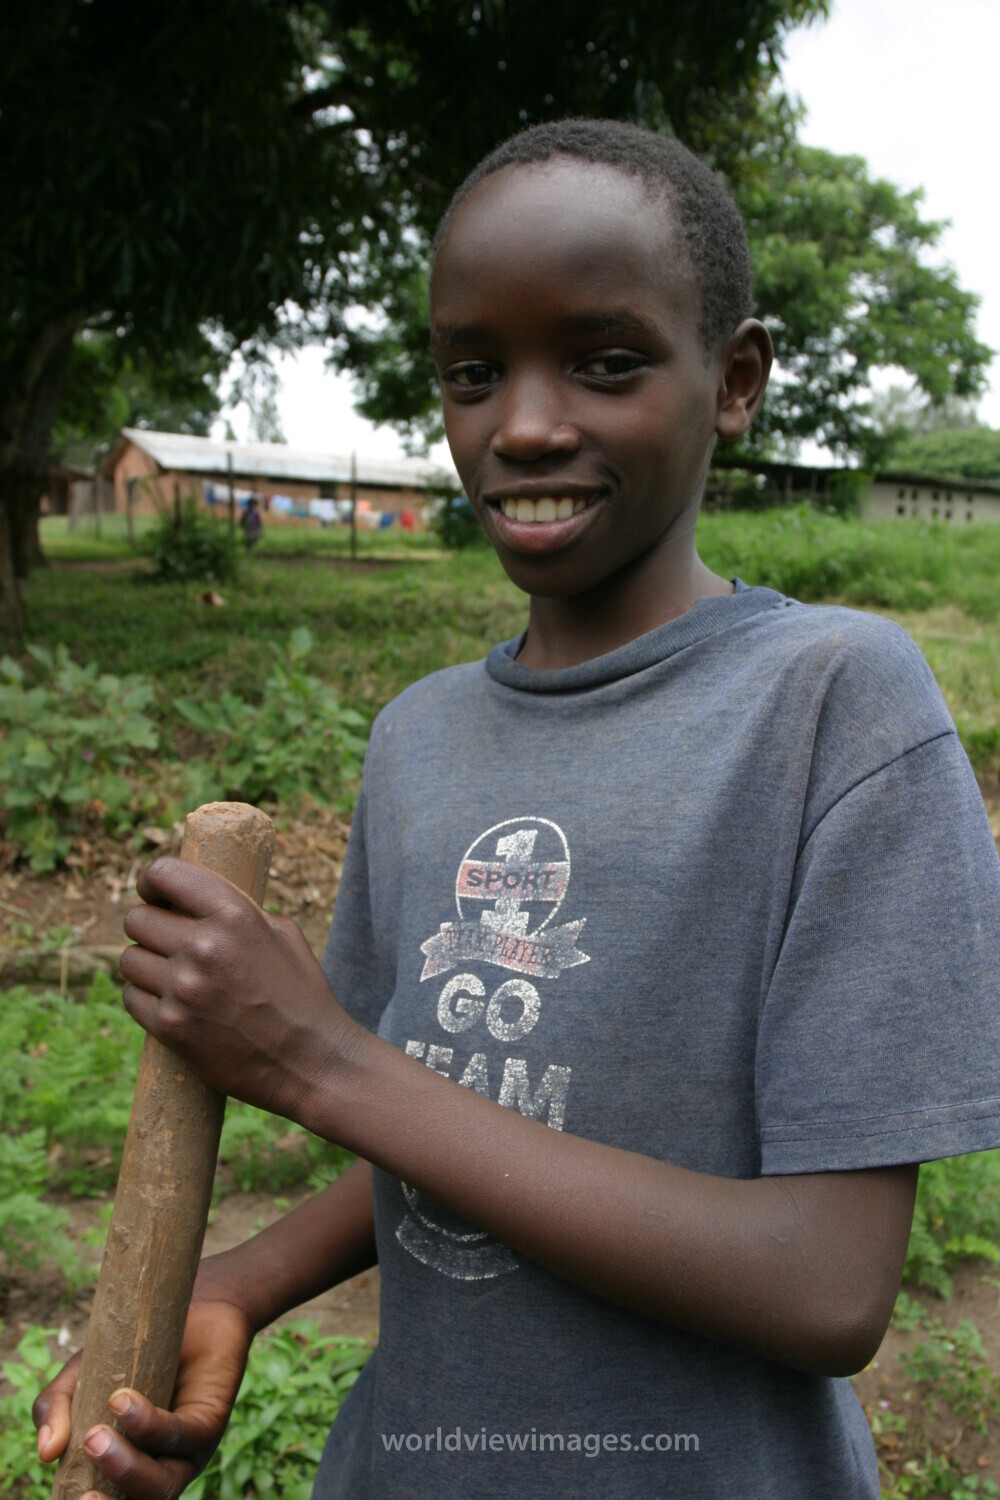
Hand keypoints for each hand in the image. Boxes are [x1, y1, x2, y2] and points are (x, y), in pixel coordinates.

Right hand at [33, 1298, 252, 1498]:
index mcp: (123, 1471)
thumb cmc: (127, 1352)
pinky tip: (122, 1402)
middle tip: (81, 1478)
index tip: (69, 1498)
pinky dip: (150, 1425)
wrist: (177, 1311)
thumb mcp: (79, 1376)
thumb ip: (54, 1409)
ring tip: (94, 1437)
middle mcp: (156, 1472)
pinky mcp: (210, 1424)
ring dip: (127, 1467)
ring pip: (161, 1484)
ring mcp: (185, 1454)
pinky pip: (183, 1436)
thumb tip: (47, 1452)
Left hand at [119, 858, 362, 1122]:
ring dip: (146, 965)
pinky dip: (145, 998)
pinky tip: (169, 1002)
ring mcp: (183, 989)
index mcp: (235, 915)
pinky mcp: (171, 1027)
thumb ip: (239, 911)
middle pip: (137, 919)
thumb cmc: (302, 994)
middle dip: (149, 927)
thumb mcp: (283, 934)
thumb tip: (196, 898)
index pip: (164, 874)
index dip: (152, 881)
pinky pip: (132, 998)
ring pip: (129, 959)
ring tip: (171, 975)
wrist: (310, 1060)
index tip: (155, 894)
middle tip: (166, 941)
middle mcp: (204, 947)